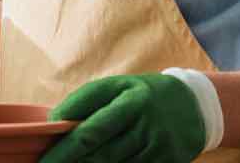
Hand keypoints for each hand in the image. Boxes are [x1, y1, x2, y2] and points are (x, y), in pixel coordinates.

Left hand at [40, 74, 204, 162]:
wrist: (196, 106)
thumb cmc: (145, 94)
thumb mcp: (118, 85)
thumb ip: (86, 100)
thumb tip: (54, 121)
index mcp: (130, 101)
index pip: (90, 130)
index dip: (63, 149)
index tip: (43, 159)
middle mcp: (145, 126)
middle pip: (100, 154)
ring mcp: (157, 149)